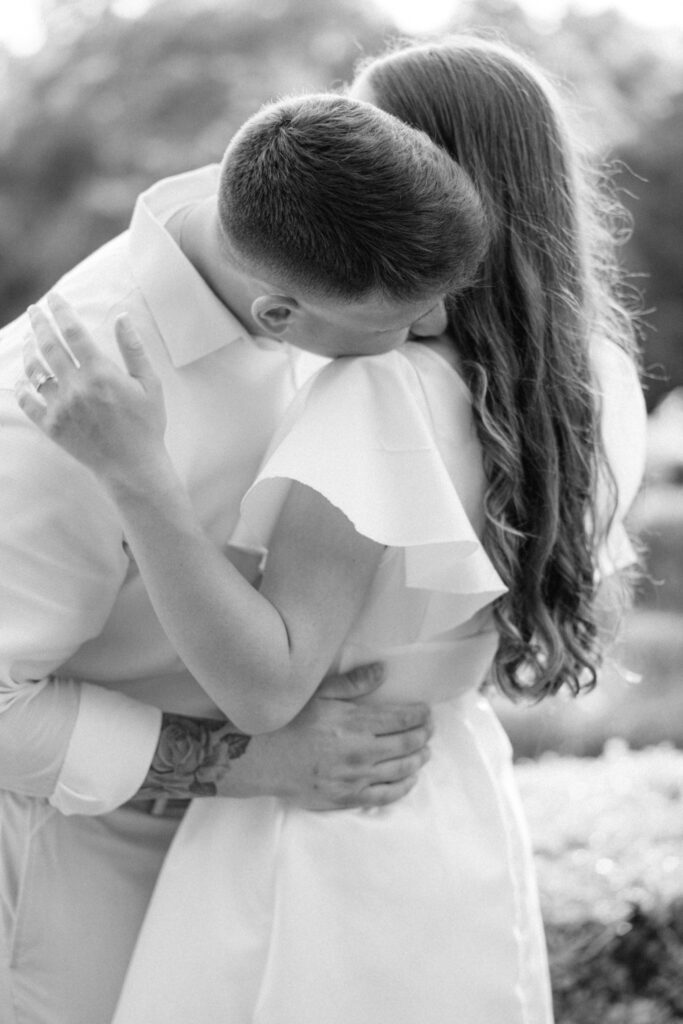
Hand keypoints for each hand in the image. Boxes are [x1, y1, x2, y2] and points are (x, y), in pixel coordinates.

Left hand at [15, 293, 166, 487]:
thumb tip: (122, 316)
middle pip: (48, 346)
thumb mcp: (150, 384)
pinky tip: (23, 379)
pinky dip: (23, 388)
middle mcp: (76, 387)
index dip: (61, 311)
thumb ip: (133, 349)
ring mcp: (61, 408)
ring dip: (28, 351)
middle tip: (34, 310)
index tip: (54, 297)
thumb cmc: (146, 425)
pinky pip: (29, 403)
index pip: (73, 332)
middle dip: (38, 323)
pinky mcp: (52, 427)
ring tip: (28, 340)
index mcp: (100, 373)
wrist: (133, 467)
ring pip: (35, 372)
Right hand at [233, 663, 432, 809]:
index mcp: (356, 723)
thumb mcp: (320, 694)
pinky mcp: (347, 798)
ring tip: (425, 752)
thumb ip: (353, 683)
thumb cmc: (290, 723)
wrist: (262, 759)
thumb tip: (382, 671)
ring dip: (418, 759)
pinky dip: (403, 787)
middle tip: (429, 729)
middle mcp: (361, 752)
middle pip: (407, 744)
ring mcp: (356, 778)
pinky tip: (410, 779)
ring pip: (401, 770)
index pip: (402, 719)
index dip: (420, 715)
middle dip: (424, 735)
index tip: (426, 712)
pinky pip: (386, 796)